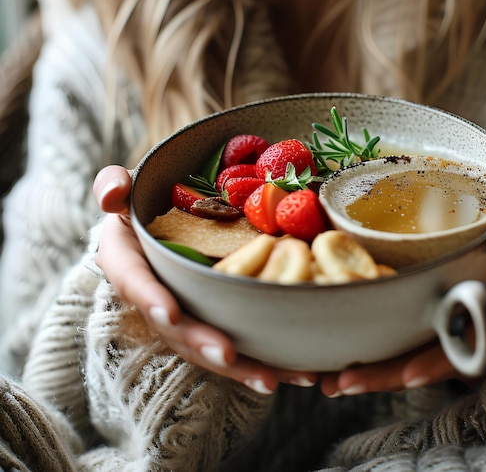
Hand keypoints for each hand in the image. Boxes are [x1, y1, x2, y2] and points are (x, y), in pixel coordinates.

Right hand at [93, 165, 317, 394]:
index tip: (171, 313)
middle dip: (200, 342)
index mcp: (128, 262)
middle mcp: (153, 296)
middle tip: (229, 354)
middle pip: (174, 327)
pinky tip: (295, 372)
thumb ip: (114, 185)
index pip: (132, 281)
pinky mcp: (214, 318)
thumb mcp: (131, 186)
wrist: (173, 215)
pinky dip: (263, 359)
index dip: (150, 298)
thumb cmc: (151, 199)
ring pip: (206, 345)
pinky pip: (236, 342)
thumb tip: (111, 196)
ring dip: (238, 366)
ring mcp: (186, 312)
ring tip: (271, 378)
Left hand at [318, 175, 485, 396]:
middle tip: (342, 383)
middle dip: (390, 373)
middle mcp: (482, 320)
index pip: (477, 337)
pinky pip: (405, 336)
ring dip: (373, 370)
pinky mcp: (432, 313)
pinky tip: (334, 359)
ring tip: (327, 381)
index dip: (445, 357)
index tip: (410, 374)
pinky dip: (373, 348)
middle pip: (434, 356)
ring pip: (414, 353)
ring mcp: (455, 321)